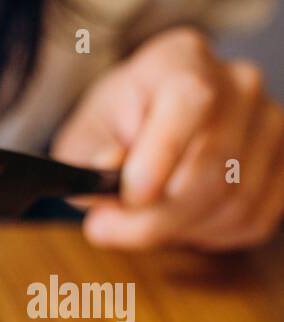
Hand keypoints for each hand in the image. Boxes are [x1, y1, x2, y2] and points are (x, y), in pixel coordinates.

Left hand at [52, 27, 283, 250]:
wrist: (141, 132)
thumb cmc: (110, 134)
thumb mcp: (82, 141)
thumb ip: (90, 158)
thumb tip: (109, 169)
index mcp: (181, 60)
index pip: (192, 100)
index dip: (159, 157)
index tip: (127, 196)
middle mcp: (238, 83)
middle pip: (212, 166)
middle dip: (153, 217)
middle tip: (106, 228)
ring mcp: (269, 121)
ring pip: (233, 201)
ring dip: (177, 230)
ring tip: (142, 222)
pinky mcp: (282, 163)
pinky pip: (251, 219)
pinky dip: (207, 235)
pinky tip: (179, 221)